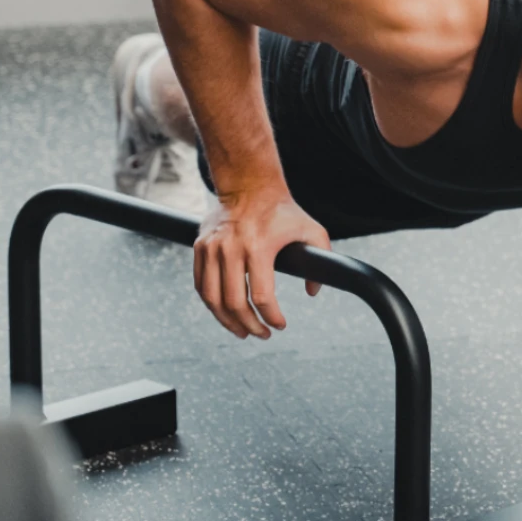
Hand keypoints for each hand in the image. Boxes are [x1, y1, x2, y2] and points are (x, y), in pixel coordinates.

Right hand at [194, 186, 330, 338]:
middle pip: (234, 303)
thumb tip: (313, 291)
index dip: (271, 317)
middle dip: (250, 325)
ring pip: (212, 299)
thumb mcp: (311, 230)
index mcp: (259, 246)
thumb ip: (321, 258)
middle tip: (263, 334)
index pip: (261, 296)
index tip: (280, 326)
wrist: (249, 185)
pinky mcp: (200, 247)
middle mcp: (231, 248)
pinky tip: (225, 314)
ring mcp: (212, 248)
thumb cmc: (282, 210)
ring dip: (227, 322)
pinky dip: (212, 304)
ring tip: (243, 331)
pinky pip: (201, 285)